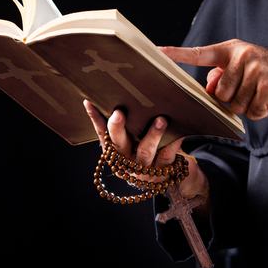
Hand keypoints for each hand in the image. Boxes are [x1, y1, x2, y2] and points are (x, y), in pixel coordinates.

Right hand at [83, 100, 209, 202]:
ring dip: (152, 135)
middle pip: (119, 145)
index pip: (102, 135)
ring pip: (145, 151)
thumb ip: (128, 126)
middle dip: (117, 128)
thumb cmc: (149, 149)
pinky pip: (167, 155)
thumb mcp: (135, 141)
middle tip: (118, 113)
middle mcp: (127, 163)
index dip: (95, 120)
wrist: (171, 175)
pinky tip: (178, 133)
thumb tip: (125, 93)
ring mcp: (144, 169)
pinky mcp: (163, 171)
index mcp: (115, 154)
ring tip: (160, 120)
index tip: (89, 102)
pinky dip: (173, 143)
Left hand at [160, 40, 267, 155]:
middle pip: (219, 94)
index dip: (178, 54)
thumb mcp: (246, 71)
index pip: (201, 53)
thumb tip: (211, 88)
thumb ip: (224, 77)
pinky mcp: (267, 85)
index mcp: (233, 50)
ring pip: (234, 105)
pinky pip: (252, 110)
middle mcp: (242, 55)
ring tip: (263, 94)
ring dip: (248, 107)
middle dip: (233, 100)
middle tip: (252, 91)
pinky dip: (261, 112)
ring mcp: (255, 69)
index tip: (157, 51)